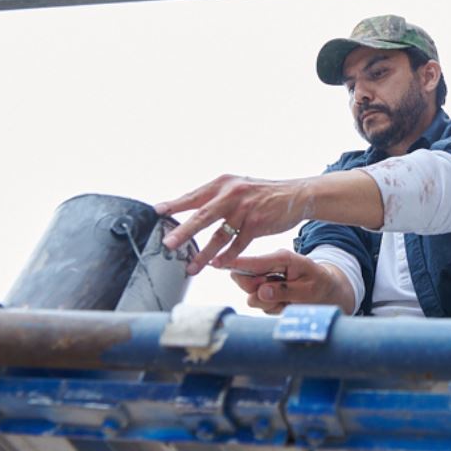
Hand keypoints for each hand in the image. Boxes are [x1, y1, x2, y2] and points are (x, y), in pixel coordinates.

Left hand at [155, 175, 309, 273]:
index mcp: (223, 183)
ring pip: (220, 235)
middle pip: (203, 216)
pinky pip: (238, 244)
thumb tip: (191, 209)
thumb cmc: (262, 194)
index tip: (156, 212)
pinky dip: (227, 256)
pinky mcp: (258, 223)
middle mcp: (232, 194)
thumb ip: (217, 197)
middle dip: (183, 232)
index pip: (193, 196)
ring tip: (190, 267)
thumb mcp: (238, 187)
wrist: (295, 195)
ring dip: (203, 254)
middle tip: (167, 244)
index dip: (174, 205)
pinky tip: (218, 265)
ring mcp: (245, 209)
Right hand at [227, 249, 354, 314]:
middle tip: (278, 296)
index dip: (234, 263)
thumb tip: (260, 293)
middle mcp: (270, 267)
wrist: (328, 292)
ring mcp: (265, 280)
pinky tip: (287, 304)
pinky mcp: (264, 293)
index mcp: (281, 258)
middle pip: (245, 280)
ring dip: (268, 304)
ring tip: (289, 301)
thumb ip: (285, 291)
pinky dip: (273, 309)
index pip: (253, 261)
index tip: (215, 263)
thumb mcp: (310, 289)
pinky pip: (260, 305)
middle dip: (257, 292)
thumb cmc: (321, 286)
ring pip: (251, 297)